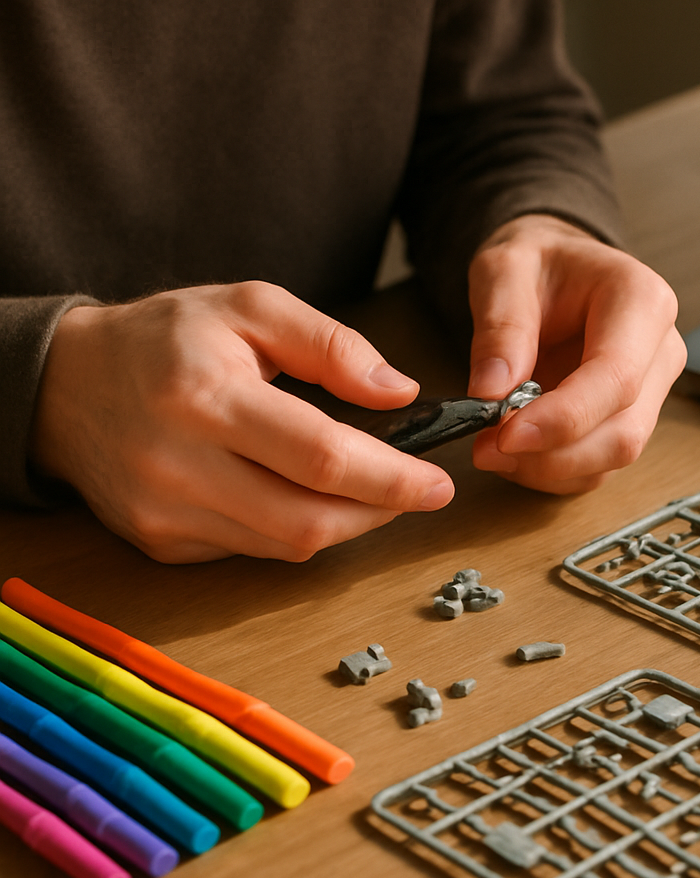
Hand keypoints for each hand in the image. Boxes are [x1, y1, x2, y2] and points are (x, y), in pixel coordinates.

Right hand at [30, 282, 453, 561]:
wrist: (64, 385)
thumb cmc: (164, 338)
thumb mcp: (248, 307)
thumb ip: (332, 344)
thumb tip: (400, 391)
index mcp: (206, 397)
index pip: (322, 456)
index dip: (391, 478)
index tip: (437, 483)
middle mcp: (180, 466)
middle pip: (308, 521)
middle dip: (379, 513)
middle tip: (415, 491)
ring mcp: (166, 516)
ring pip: (286, 545)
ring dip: (343, 524)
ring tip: (368, 490)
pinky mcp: (162, 543)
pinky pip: (252, 551)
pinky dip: (293, 530)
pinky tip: (300, 496)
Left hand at [467, 215, 685, 492]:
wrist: (556, 271)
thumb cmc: (538, 265)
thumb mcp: (504, 271)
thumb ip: (500, 327)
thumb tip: (491, 393)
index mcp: (642, 302)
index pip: (616, 378)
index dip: (563, 418)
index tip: (507, 435)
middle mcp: (660, 352)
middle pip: (623, 431)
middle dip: (552, 454)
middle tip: (487, 449)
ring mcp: (651, 392)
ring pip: (613, 457)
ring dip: (548, 469)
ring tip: (492, 449)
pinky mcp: (629, 420)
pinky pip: (597, 466)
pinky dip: (551, 473)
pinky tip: (514, 454)